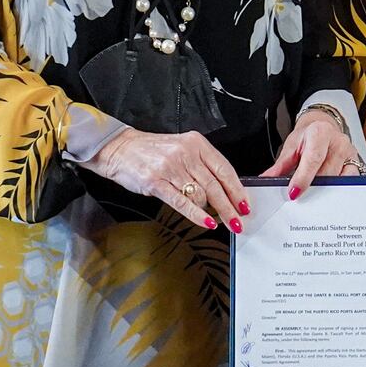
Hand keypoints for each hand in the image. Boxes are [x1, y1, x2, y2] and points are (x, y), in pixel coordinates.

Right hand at [87, 129, 244, 230]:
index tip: (245, 204)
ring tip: (216, 220)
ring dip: (210, 211)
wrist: (120, 148)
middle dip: (229, 207)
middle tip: (238, 221)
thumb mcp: (182, 148)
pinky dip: (196, 215)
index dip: (237, 190)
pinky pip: (182, 202)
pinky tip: (206, 223)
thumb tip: (224, 190)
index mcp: (195, 143)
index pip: (224, 169)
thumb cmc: (152, 151)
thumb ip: (202, 165)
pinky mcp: (156, 182)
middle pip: (215, 185)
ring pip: (200, 195)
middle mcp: (185, 153)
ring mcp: (170, 168)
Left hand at [262, 107, 363, 198]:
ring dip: (324, 190)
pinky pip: (349, 182)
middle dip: (312, 188)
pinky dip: (337, 189)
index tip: (293, 193)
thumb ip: (280, 166)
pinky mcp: (355, 162)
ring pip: (338, 180)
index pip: (313, 159)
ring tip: (312, 193)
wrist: (322, 126)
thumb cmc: (307, 136)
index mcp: (320, 133)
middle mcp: (338, 142)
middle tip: (300, 196)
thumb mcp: (291, 147)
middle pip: (326, 173)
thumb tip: (266, 180)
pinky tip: (328, 191)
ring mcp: (349, 153)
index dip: (303, 178)